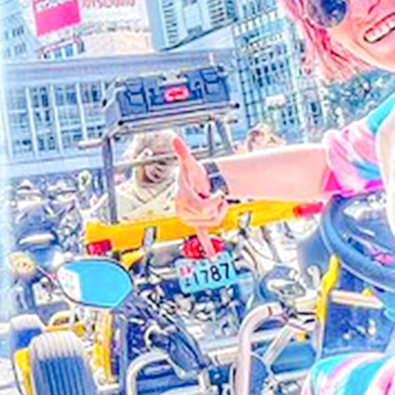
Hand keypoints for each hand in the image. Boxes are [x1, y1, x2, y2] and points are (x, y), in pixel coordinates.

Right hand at [171, 135, 225, 250]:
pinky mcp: (196, 224)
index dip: (213, 202)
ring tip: (214, 202)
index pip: (202, 208)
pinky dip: (207, 245)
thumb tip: (176, 140)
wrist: (195, 184)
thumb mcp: (190, 164)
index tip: (219, 195)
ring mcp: (190, 219)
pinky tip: (211, 253)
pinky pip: (200, 236)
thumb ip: (183, 152)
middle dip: (216, 206)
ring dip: (218, 213)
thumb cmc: (194, 175)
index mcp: (183, 198)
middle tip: (216, 196)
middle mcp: (184, 211)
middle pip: (209, 216)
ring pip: (212, 223)